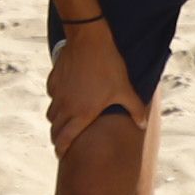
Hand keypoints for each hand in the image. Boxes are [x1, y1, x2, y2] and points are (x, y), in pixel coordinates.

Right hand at [45, 19, 146, 153]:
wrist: (89, 39)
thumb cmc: (108, 65)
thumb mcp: (125, 89)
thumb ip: (135, 109)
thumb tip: (143, 125)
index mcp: (81, 113)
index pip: (65, 138)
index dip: (61, 149)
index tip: (61, 155)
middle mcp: (65, 106)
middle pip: (55, 129)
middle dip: (58, 138)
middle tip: (63, 142)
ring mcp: (57, 92)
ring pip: (51, 113)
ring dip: (56, 121)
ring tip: (65, 121)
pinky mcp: (54, 79)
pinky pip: (52, 96)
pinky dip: (56, 101)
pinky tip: (66, 97)